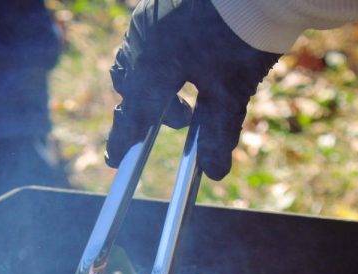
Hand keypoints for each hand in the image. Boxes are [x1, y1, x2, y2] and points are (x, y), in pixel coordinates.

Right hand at [105, 0, 280, 179]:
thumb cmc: (241, 37)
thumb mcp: (230, 91)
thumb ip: (218, 133)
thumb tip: (214, 172)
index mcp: (152, 67)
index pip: (131, 114)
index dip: (123, 140)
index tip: (116, 160)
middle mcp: (142, 40)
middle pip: (128, 83)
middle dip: (146, 106)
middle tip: (181, 119)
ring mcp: (150, 16)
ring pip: (135, 55)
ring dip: (151, 77)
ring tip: (181, 86)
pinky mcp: (162, 2)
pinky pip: (148, 33)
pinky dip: (159, 52)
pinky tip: (185, 52)